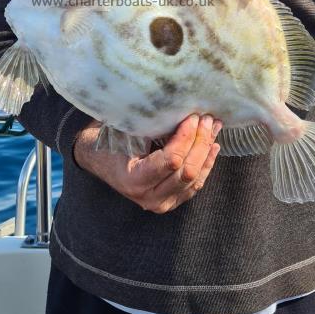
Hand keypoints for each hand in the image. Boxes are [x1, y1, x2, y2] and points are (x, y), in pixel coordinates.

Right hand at [73, 114, 221, 213]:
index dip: (186, 138)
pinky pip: (195, 185)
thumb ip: (152, 127)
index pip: (171, 161)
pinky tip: (213, 146)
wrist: (101, 161)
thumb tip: (183, 109)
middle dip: (200, 142)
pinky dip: (206, 164)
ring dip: (206, 151)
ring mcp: (162, 203)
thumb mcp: (126, 132)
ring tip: (213, 128)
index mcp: (134, 180)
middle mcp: (148, 198)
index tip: (192, 117)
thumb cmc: (111, 141)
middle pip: (186, 171)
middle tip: (206, 119)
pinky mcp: (171, 201)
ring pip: (195, 179)